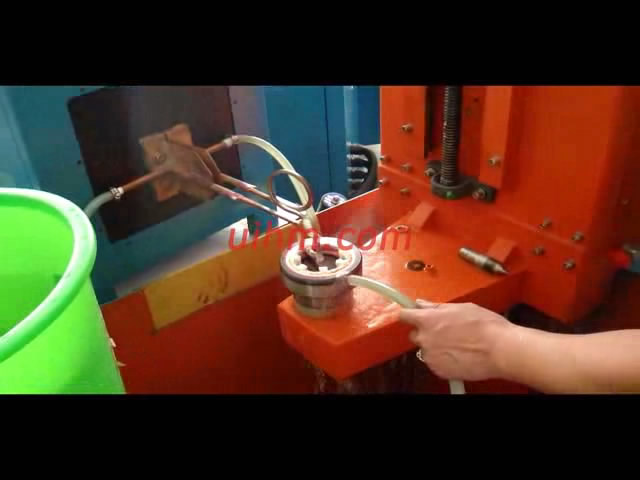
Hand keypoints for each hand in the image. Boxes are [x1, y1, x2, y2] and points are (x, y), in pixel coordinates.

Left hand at [399, 300, 514, 380]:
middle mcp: (425, 339)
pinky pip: (435, 363)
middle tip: (444, 331)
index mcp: (428, 320)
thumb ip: (437, 307)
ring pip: (426, 350)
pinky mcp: (439, 371)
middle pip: (415, 334)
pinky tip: (459, 355)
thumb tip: (422, 304)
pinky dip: (443, 360)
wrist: (500, 350)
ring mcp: (431, 356)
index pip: (404, 316)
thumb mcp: (461, 308)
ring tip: (457, 345)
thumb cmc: (484, 326)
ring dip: (435, 347)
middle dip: (425, 332)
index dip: (409, 315)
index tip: (413, 315)